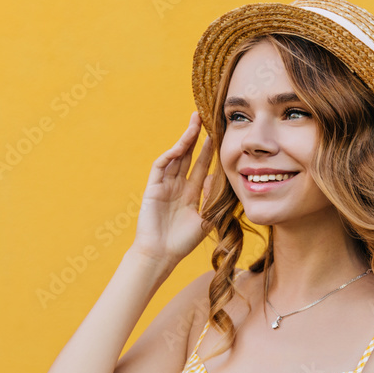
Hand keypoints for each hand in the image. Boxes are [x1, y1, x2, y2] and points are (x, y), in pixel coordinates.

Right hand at [129, 111, 214, 265]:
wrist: (161, 255)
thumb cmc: (182, 242)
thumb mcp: (205, 219)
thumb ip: (212, 200)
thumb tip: (218, 178)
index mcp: (190, 193)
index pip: (202, 166)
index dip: (210, 151)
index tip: (221, 136)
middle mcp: (177, 186)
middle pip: (189, 156)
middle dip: (197, 137)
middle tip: (207, 117)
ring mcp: (164, 185)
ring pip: (175, 156)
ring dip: (185, 139)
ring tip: (195, 122)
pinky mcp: (153, 188)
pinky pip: (161, 166)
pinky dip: (170, 155)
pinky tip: (180, 145)